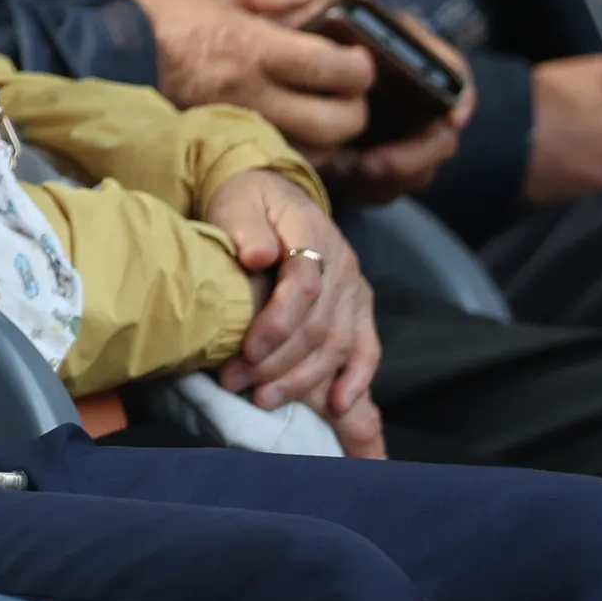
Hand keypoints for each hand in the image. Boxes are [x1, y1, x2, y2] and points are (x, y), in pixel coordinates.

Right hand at [125, 0, 376, 144]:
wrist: (95, 57)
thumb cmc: (152, 12)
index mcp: (251, 47)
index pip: (330, 69)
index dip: (360, 68)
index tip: (360, 60)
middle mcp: (249, 95)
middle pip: (333, 124)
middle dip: (356, 111)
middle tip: (350, 93)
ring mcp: (235, 128)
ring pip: (311, 155)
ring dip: (330, 140)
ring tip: (325, 116)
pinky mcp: (220, 148)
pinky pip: (276, 164)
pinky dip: (297, 156)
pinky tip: (294, 135)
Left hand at [205, 171, 383, 455]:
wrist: (272, 196)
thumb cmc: (248, 204)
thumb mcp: (237, 203)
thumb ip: (244, 227)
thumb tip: (258, 255)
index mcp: (312, 233)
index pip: (303, 285)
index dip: (276, 323)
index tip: (245, 350)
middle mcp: (342, 264)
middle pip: (320, 324)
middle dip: (277, 362)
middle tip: (235, 382)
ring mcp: (355, 289)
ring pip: (339, 344)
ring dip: (302, 379)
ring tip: (263, 398)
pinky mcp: (359, 309)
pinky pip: (367, 348)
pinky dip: (356, 379)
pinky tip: (337, 404)